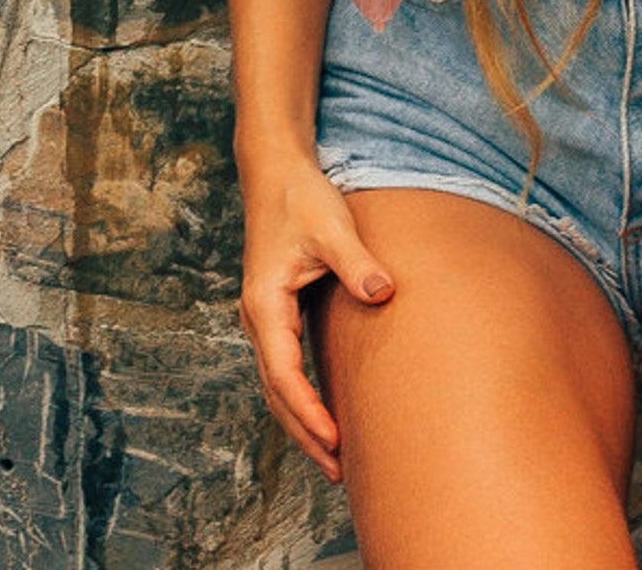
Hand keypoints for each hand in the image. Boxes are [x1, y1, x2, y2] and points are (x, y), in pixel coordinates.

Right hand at [238, 151, 393, 481]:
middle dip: (303, 433)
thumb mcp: (332, 226)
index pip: (283, 375)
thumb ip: (356, 262)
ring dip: (301, 421)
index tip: (333, 441)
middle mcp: (259, 317)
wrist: (275, 171)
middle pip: (276, 392)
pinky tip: (324, 411)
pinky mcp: (277, 310)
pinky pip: (285, 366)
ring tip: (332, 457)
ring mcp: (265, 316)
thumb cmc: (301, 197)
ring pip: (278, 384)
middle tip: (337, 471)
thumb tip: (383, 293)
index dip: (307, 413)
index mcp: (265, 304)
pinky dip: (301, 396)